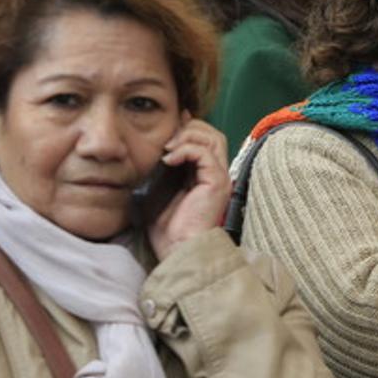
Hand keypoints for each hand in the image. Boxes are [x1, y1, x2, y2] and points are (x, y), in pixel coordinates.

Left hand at [147, 115, 229, 260]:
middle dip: (188, 129)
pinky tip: (168, 160)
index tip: (165, 129)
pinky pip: (205, 153)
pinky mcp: (217, 181)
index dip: (187, 128)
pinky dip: (185, 150)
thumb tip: (157, 147)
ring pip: (213, 137)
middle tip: (166, 140)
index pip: (205, 138)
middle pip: (212, 133)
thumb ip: (162, 167)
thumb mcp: (159, 189)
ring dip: (187, 136)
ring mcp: (219, 176)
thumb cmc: (167, 227)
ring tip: (167, 148)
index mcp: (205, 174)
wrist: (176, 249)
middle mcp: (216, 173)